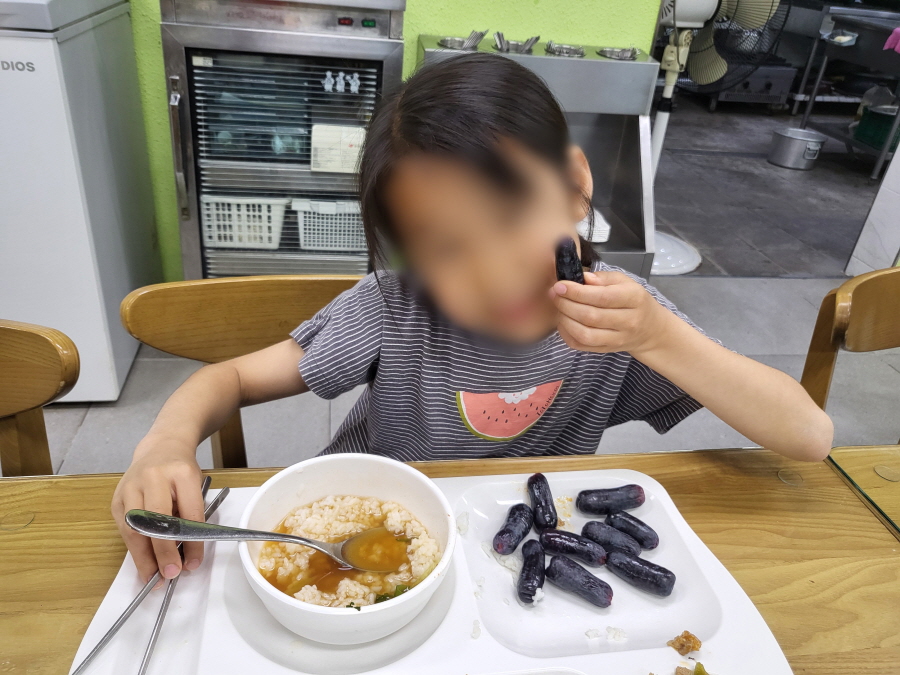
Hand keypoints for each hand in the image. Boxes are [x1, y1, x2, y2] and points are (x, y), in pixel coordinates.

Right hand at [111, 435, 204, 587]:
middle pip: (156, 521)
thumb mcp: (195, 486)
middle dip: (163, 552)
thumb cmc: (181, 471)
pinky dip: (134, 549)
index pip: (188, 513)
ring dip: (143, 557)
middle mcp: (153, 477)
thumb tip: (186, 556)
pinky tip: (143, 563)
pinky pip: (124, 528)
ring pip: (134, 528)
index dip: (191, 542)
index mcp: (181, 473)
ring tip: (153, 578)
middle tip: (171, 574)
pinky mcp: (116, 498)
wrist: (161, 447)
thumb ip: (191, 516)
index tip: (193, 563)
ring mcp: (131, 486)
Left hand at [551, 271, 673, 356]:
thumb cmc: (633, 301)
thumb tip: (582, 277)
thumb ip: (603, 278)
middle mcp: (628, 321)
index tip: (560, 285)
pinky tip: (564, 321)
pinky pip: (581, 345)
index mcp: (634, 298)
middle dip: (566, 304)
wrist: (650, 330)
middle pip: (590, 316)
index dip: (577, 292)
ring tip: (559, 307)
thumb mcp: (624, 282)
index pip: (602, 297)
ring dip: (565, 320)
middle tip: (554, 294)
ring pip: (584, 334)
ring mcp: (617, 339)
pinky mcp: (606, 350)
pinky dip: (566, 334)